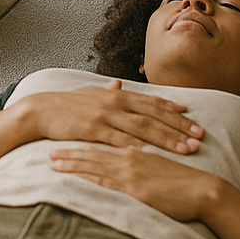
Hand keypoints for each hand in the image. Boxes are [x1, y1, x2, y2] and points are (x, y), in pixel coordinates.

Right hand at [15, 80, 202, 154]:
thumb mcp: (88, 93)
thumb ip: (107, 91)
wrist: (40, 110)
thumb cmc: (64, 104)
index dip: (172, 109)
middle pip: (153, 115)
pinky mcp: (94, 129)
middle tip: (200, 135)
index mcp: (116, 95)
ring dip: (167, 138)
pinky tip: (154, 154)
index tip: (191, 116)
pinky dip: (138, 146)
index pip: (150, 102)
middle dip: (179, 126)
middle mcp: (115, 102)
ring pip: (143, 128)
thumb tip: (119, 84)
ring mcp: (105, 115)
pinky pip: (120, 140)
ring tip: (186, 148)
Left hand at [49, 145, 223, 222]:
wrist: (202, 191)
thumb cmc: (184, 180)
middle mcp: (130, 157)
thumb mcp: (161, 160)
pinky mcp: (134, 189)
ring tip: (53, 163)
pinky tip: (73, 180)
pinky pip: (105, 183)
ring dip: (72, 164)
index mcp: (136, 149)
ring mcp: (130, 172)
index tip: (65, 140)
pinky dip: (87, 179)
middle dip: (70, 151)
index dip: (83, 141)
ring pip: (94, 165)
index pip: (103, 143)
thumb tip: (132, 152)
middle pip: (93, 151)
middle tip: (49, 150)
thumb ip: (144, 152)